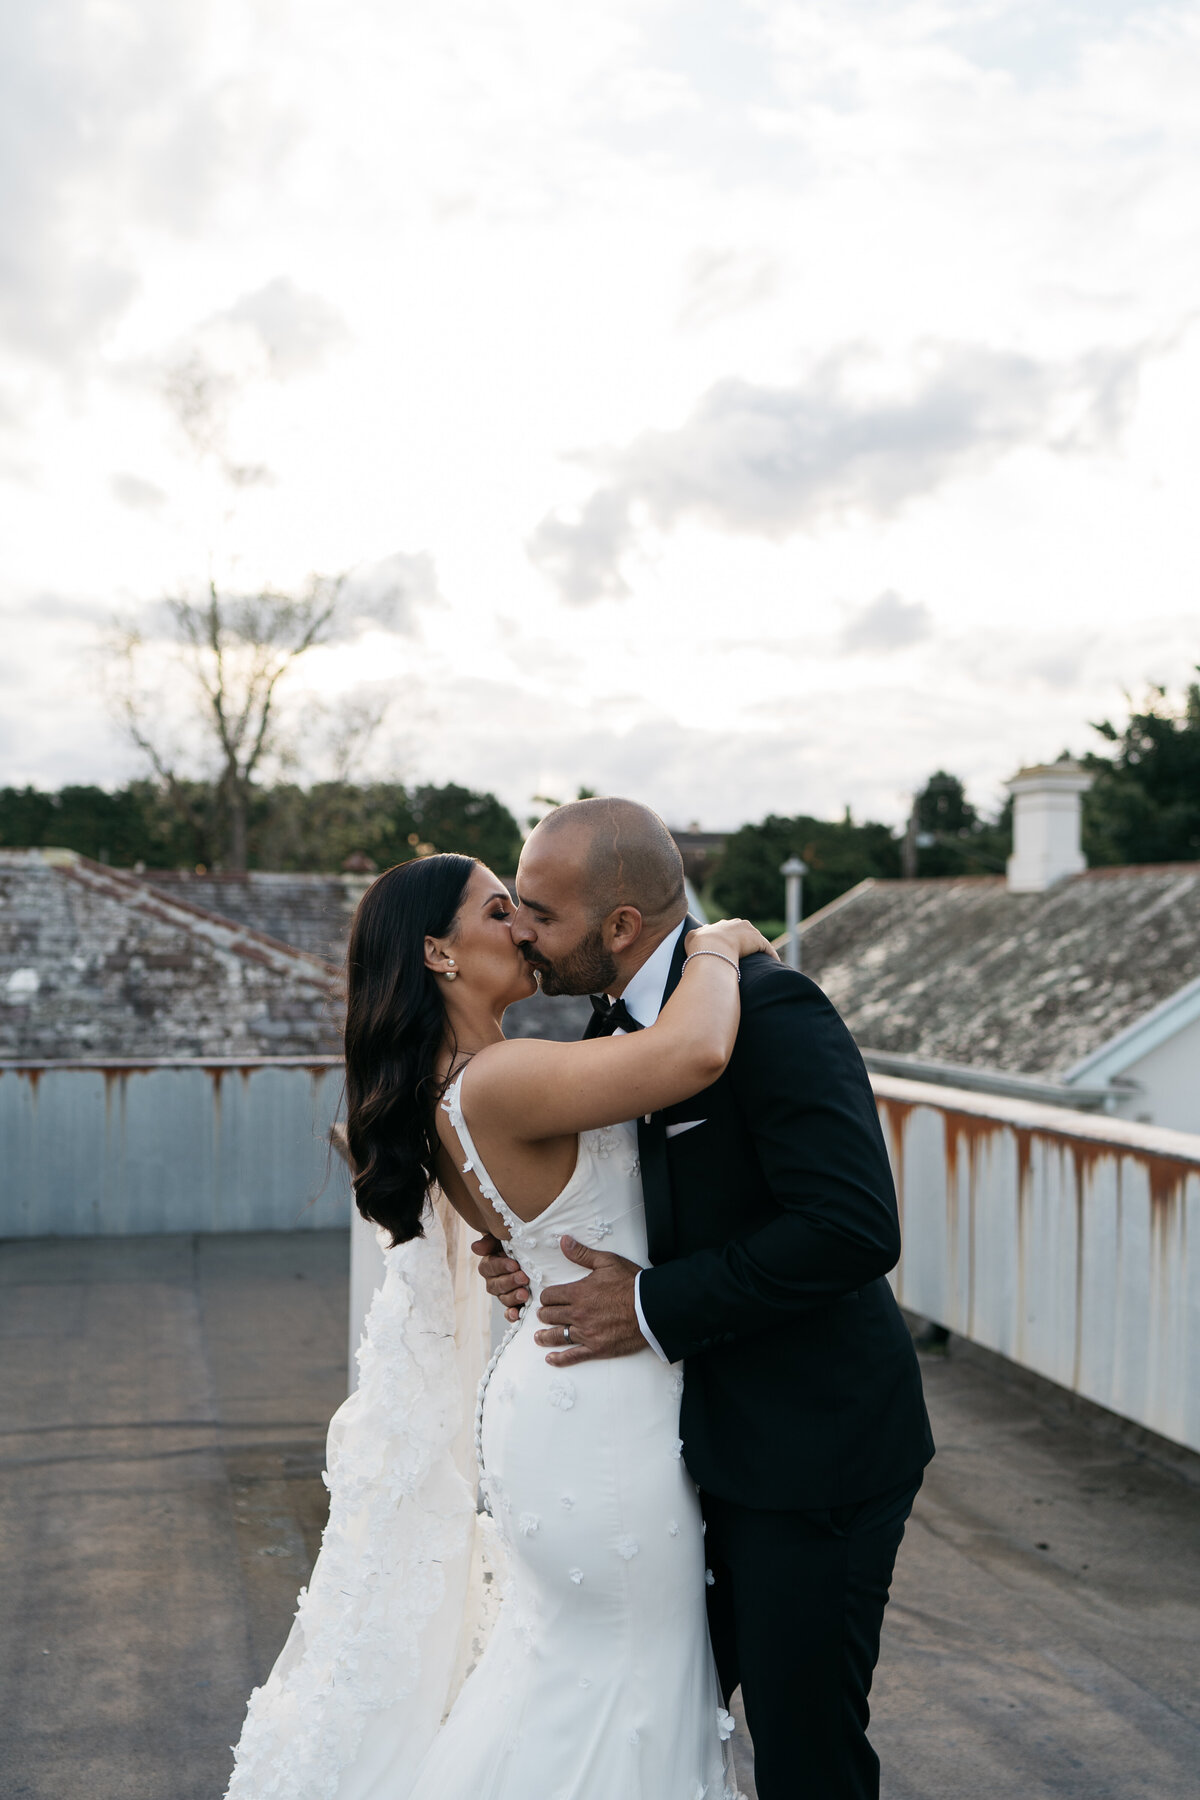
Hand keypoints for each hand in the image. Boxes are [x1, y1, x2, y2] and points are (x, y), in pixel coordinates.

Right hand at [471, 1232, 530, 1320]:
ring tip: (525, 1294)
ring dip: (513, 1298)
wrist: (530, 1256)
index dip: (501, 1266)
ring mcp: (503, 1294)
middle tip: (523, 1278)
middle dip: (510, 1282)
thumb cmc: (514, 1245)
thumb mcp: (502, 1240)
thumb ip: (489, 1242)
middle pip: (496, 1285)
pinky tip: (516, 1314)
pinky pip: (509, 1312)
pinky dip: (511, 1315)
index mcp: (488, 1266)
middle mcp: (493, 1282)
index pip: (489, 1267)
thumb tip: (475, 1247)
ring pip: (503, 1299)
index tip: (515, 1265)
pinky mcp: (514, 1305)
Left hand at [535, 1237, 645, 1365]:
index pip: (550, 1296)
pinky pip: (573, 1356)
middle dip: (545, 1315)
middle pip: (550, 1316)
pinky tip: (551, 1358)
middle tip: (544, 1315)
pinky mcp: (596, 1348)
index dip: (546, 1297)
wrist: (652, 1307)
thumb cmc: (631, 1283)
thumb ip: (582, 1254)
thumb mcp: (607, 1262)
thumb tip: (564, 1242)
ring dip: (545, 1336)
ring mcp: (586, 1333)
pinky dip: (560, 1359)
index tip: (547, 1299)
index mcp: (578, 1293)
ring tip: (539, 1336)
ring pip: (557, 1336)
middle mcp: (578, 1314)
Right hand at [686, 917, 779, 963]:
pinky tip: (772, 963)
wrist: (711, 948)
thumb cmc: (700, 945)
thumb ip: (696, 935)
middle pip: (744, 933)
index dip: (730, 940)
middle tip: (745, 956)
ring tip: (760, 961)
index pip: (729, 930)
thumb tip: (699, 935)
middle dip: (745, 942)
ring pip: (756, 940)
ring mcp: (748, 932)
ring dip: (758, 949)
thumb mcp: (692, 937)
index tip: (730, 950)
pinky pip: (766, 948)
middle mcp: (736, 924)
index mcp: (722, 924)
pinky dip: (770, 955)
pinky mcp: (758, 941)